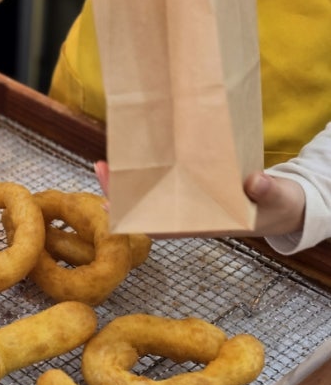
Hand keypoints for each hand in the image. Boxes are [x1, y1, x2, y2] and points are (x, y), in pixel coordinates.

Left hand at [93, 161, 305, 237]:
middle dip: (121, 193)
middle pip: (147, 208)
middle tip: (101, 169)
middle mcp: (190, 214)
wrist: (285, 205)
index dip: (136, 218)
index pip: (164, 225)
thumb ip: (267, 191)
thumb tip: (254, 182)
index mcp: (206, 223)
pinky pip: (162, 182)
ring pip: (150, 195)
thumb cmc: (280, 206)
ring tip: (104, 163)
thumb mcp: (278, 199)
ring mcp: (189, 202)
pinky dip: (145, 172)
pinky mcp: (191, 186)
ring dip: (128, 181)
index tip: (112, 207)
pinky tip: (130, 160)